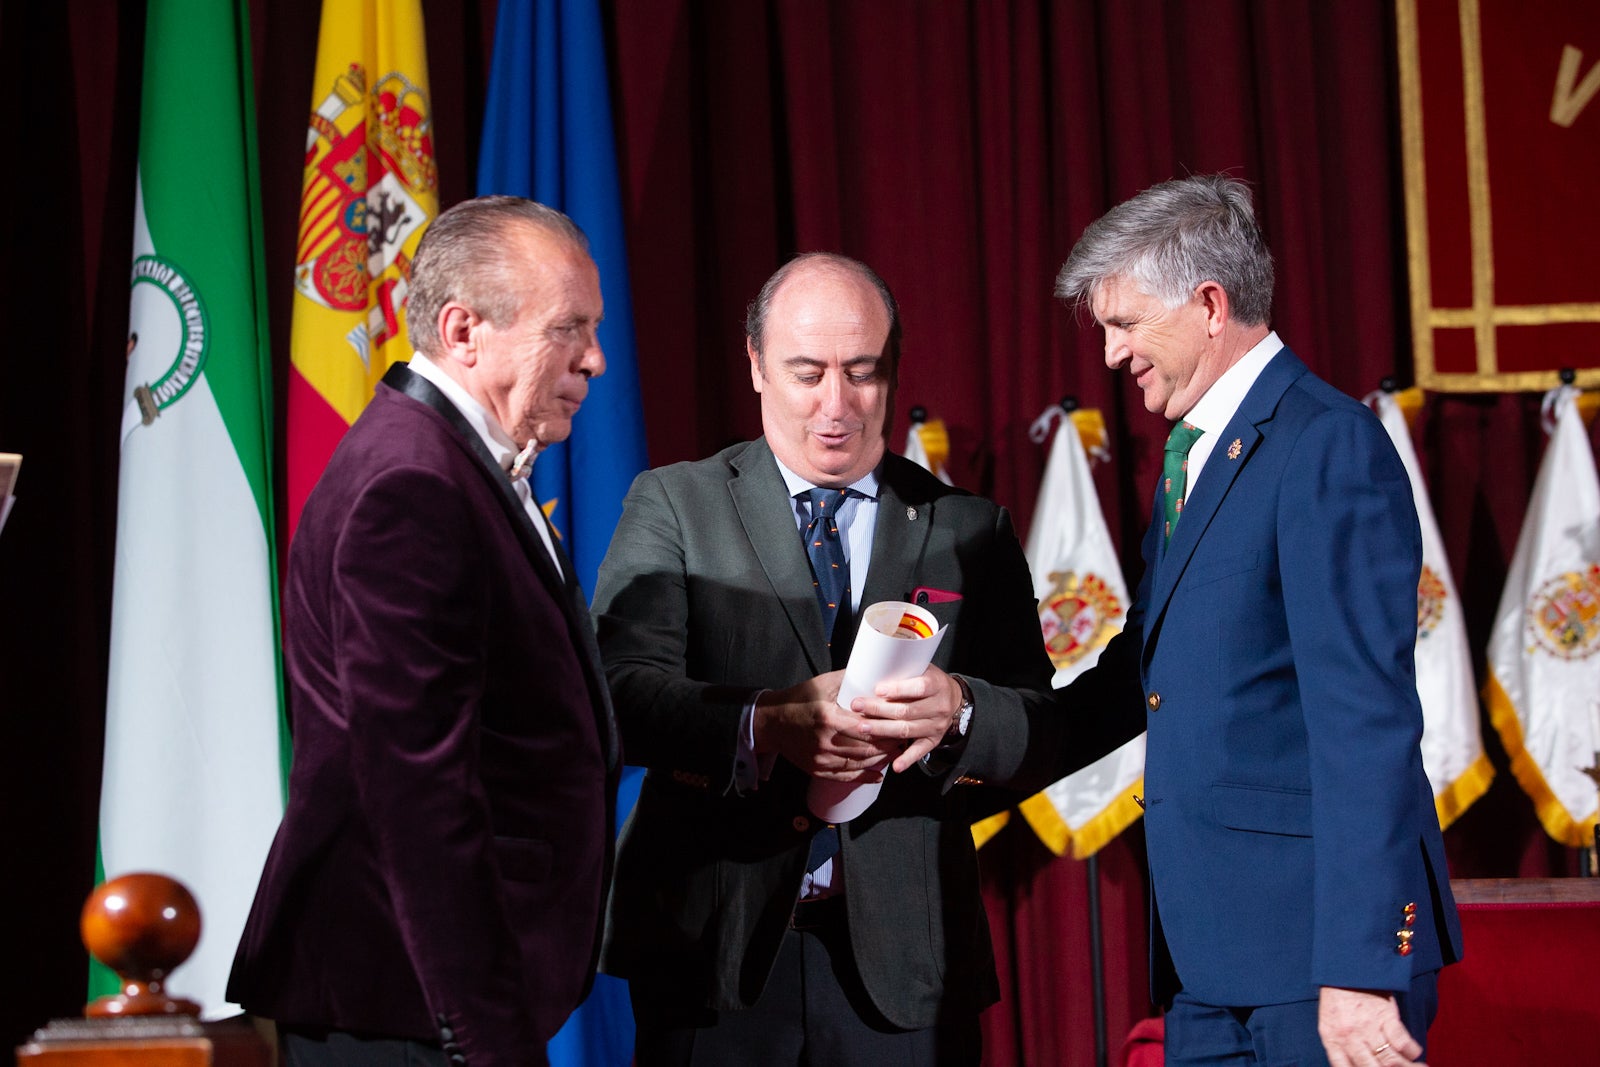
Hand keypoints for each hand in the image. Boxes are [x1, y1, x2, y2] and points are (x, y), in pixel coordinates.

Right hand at [752, 670, 897, 779]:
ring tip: (895, 752)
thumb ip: (849, 679)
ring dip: (880, 759)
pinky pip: (845, 777)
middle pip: (866, 748)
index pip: (865, 728)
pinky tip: (878, 774)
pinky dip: (864, 776)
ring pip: (858, 764)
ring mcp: (820, 758)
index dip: (885, 728)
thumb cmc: (798, 699)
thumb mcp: (822, 684)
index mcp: (828, 717)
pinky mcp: (817, 769)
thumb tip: (875, 671)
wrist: (771, 722)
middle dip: (888, 745)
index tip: (900, 723)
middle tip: (903, 737)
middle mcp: (825, 741)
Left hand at [848, 664, 962, 772]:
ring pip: (907, 730)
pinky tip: (895, 766)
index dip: (898, 689)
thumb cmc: (928, 681)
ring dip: (883, 730)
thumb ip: (902, 673)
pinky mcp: (934, 740)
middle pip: (907, 711)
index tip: (877, 690)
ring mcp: (937, 725)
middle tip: (857, 706)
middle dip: (879, 710)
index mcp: (936, 685)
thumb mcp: (921, 670)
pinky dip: (907, 759)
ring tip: (862, 728)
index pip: (919, 688)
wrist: (953, 699)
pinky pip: (920, 751)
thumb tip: (870, 673)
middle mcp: (939, 706)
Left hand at [1318, 986, 1424, 1066]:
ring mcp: (1368, 1028)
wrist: (1345, 969)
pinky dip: (1411, 1051)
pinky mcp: (1385, 1016)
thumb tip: (1352, 1064)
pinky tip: (1414, 1053)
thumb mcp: (1329, 1024)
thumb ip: (1339, 1047)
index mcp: (1333, 1040)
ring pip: (1391, 1060)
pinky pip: (1402, 1041)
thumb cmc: (1337, 999)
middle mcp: (1350, 1037)